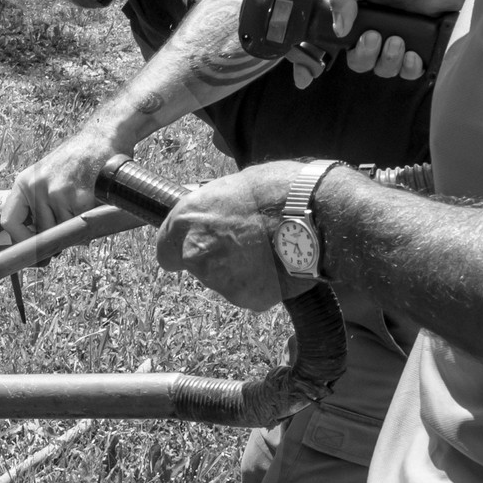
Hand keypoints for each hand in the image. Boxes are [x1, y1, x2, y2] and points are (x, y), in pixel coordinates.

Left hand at [1, 125, 120, 238]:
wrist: (103, 136)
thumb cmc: (76, 159)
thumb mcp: (46, 176)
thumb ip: (40, 206)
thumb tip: (41, 248)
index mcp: (24, 183)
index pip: (10, 222)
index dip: (20, 241)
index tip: (32, 251)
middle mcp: (37, 188)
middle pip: (42, 232)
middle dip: (59, 234)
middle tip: (73, 221)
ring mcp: (58, 193)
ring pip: (64, 231)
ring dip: (77, 227)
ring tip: (85, 204)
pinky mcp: (80, 198)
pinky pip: (82, 226)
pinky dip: (90, 221)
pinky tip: (94, 204)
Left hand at [154, 162, 311, 311]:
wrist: (317, 213)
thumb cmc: (281, 189)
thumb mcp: (235, 185)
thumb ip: (213, 208)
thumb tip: (210, 214)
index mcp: (186, 220)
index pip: (165, 252)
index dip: (180, 251)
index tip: (193, 249)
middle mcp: (195, 252)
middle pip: (196, 267)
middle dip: (214, 259)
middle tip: (245, 244)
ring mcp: (218, 279)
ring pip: (223, 281)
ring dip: (239, 271)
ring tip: (270, 249)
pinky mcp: (245, 297)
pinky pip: (249, 293)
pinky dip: (261, 283)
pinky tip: (279, 265)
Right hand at [328, 0, 467, 78]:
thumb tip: (339, 30)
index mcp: (353, 12)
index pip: (331, 42)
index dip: (324, 56)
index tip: (319, 65)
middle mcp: (372, 28)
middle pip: (356, 61)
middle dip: (363, 55)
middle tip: (375, 36)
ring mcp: (396, 39)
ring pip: (381, 68)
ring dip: (387, 60)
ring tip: (398, 40)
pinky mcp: (420, 45)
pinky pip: (408, 72)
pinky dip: (409, 68)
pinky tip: (413, 54)